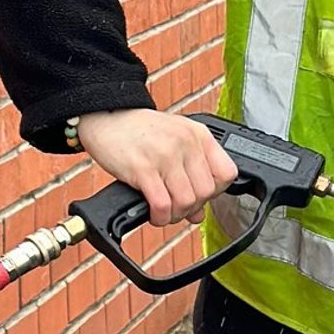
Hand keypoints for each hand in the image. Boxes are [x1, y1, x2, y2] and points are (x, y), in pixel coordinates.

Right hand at [74, 110, 239, 226]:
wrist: (106, 116)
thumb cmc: (140, 130)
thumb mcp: (174, 142)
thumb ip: (191, 173)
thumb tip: (199, 214)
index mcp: (199, 135)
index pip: (227, 173)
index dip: (216, 192)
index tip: (200, 196)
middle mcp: (186, 143)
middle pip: (206, 192)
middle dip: (193, 207)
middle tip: (177, 207)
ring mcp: (165, 155)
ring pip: (186, 202)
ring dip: (175, 215)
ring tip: (164, 212)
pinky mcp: (142, 168)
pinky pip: (162, 204)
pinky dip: (160, 216)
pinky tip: (153, 213)